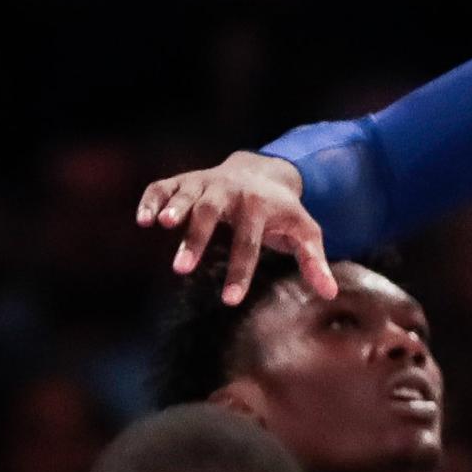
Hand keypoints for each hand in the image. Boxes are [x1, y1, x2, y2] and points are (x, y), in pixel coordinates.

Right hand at [134, 151, 331, 302]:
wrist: (264, 170)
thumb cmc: (284, 211)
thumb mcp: (305, 231)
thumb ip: (314, 261)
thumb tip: (330, 293)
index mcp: (260, 207)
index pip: (249, 243)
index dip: (240, 272)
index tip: (230, 301)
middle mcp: (230, 192)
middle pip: (211, 213)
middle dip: (196, 239)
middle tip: (181, 269)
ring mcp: (206, 183)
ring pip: (187, 194)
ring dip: (173, 207)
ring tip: (159, 225)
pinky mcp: (186, 180)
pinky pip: (164, 186)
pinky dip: (151, 199)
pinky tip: (142, 220)